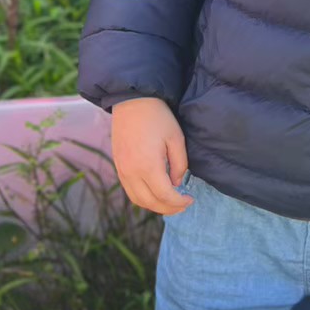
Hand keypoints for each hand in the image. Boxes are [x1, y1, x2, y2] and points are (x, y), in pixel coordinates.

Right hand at [111, 97, 193, 215]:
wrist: (132, 101)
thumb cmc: (158, 117)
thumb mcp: (176, 139)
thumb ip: (179, 164)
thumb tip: (176, 183)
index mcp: (148, 166)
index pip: (164, 195)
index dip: (179, 202)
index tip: (190, 199)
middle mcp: (131, 173)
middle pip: (150, 202)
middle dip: (169, 208)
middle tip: (183, 204)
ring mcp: (122, 171)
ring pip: (138, 200)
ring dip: (155, 205)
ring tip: (170, 202)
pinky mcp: (118, 166)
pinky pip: (130, 190)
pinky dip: (143, 197)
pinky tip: (155, 193)